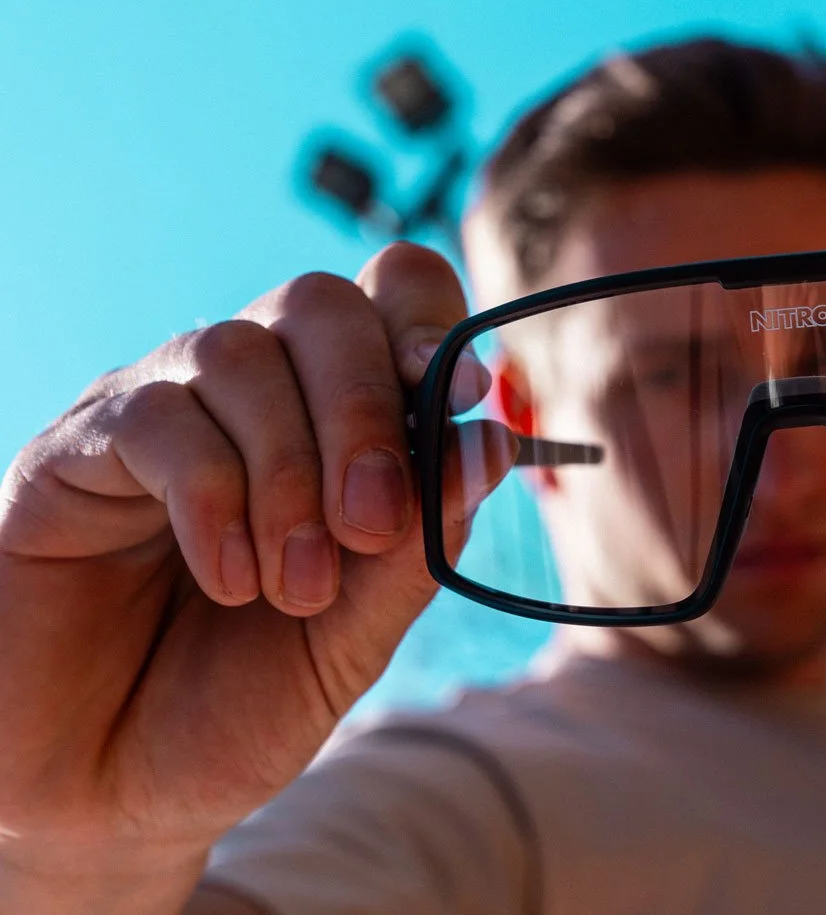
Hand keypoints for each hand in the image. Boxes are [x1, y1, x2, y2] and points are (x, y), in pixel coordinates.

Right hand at [0, 243, 513, 898]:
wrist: (117, 792)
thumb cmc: (245, 701)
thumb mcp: (362, 629)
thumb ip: (423, 537)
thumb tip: (490, 439)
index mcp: (331, 416)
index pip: (389, 296)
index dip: (432, 323)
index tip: (464, 393)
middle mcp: (247, 394)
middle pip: (321, 305)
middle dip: (367, 410)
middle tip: (372, 524)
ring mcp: (158, 411)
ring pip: (241, 354)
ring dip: (291, 475)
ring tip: (296, 587)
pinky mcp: (72, 452)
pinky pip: (159, 419)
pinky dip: (216, 501)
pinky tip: (230, 582)